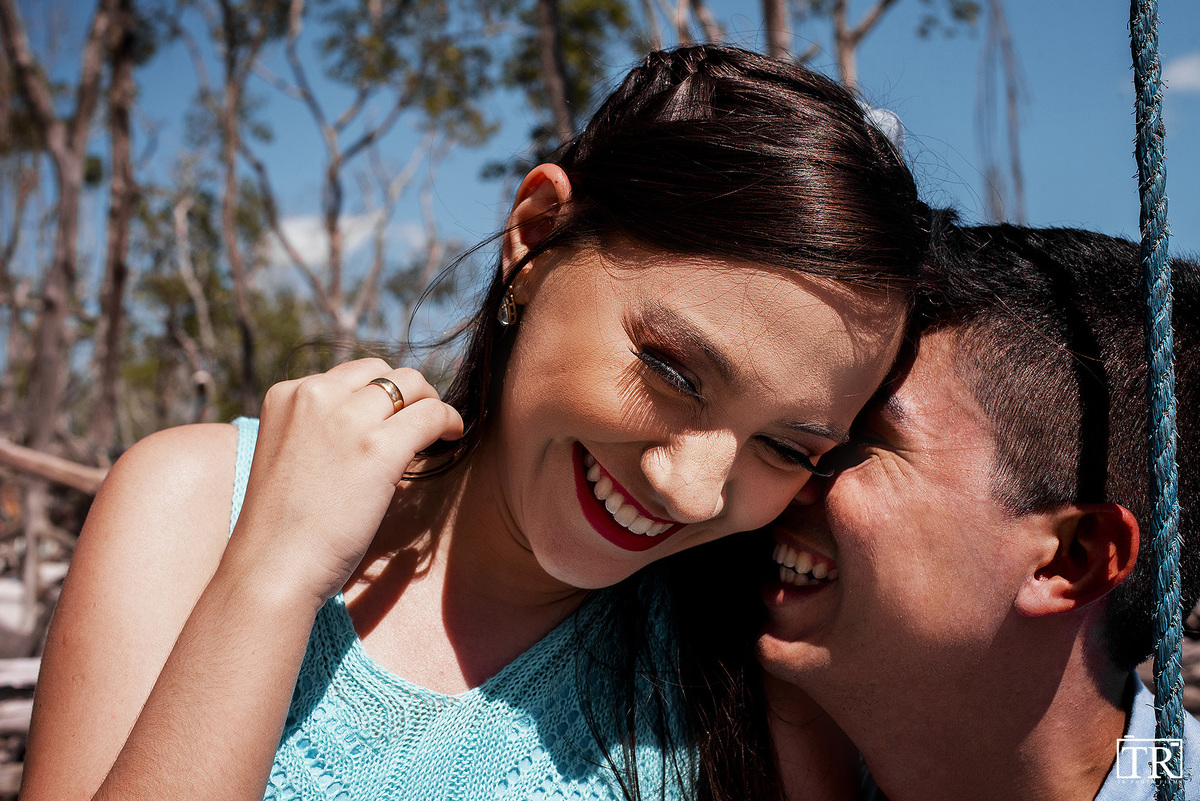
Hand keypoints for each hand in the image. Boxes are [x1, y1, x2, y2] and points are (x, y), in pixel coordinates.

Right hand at [231, 358, 463, 603]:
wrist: (273, 567)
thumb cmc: (283, 527)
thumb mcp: (288, 453)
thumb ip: (318, 427)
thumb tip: (371, 418)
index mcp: (287, 395)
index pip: (351, 374)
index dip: (379, 394)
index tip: (394, 415)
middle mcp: (314, 395)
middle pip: (383, 372)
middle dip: (408, 392)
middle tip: (421, 419)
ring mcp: (346, 419)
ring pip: (411, 385)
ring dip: (431, 403)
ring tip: (439, 428)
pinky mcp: (378, 448)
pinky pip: (432, 415)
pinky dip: (449, 421)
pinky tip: (452, 437)